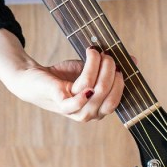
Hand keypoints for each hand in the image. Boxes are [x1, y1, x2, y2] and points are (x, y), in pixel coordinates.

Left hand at [6, 46, 125, 122]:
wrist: (33, 78)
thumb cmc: (63, 76)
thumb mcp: (90, 70)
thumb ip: (109, 68)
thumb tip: (133, 59)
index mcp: (98, 108)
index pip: (117, 100)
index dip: (121, 81)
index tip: (120, 62)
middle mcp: (89, 114)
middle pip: (108, 94)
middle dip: (110, 70)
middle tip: (106, 54)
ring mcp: (75, 111)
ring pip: (96, 91)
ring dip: (98, 68)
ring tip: (94, 52)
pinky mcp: (61, 104)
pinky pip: (78, 100)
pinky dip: (85, 88)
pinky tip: (87, 72)